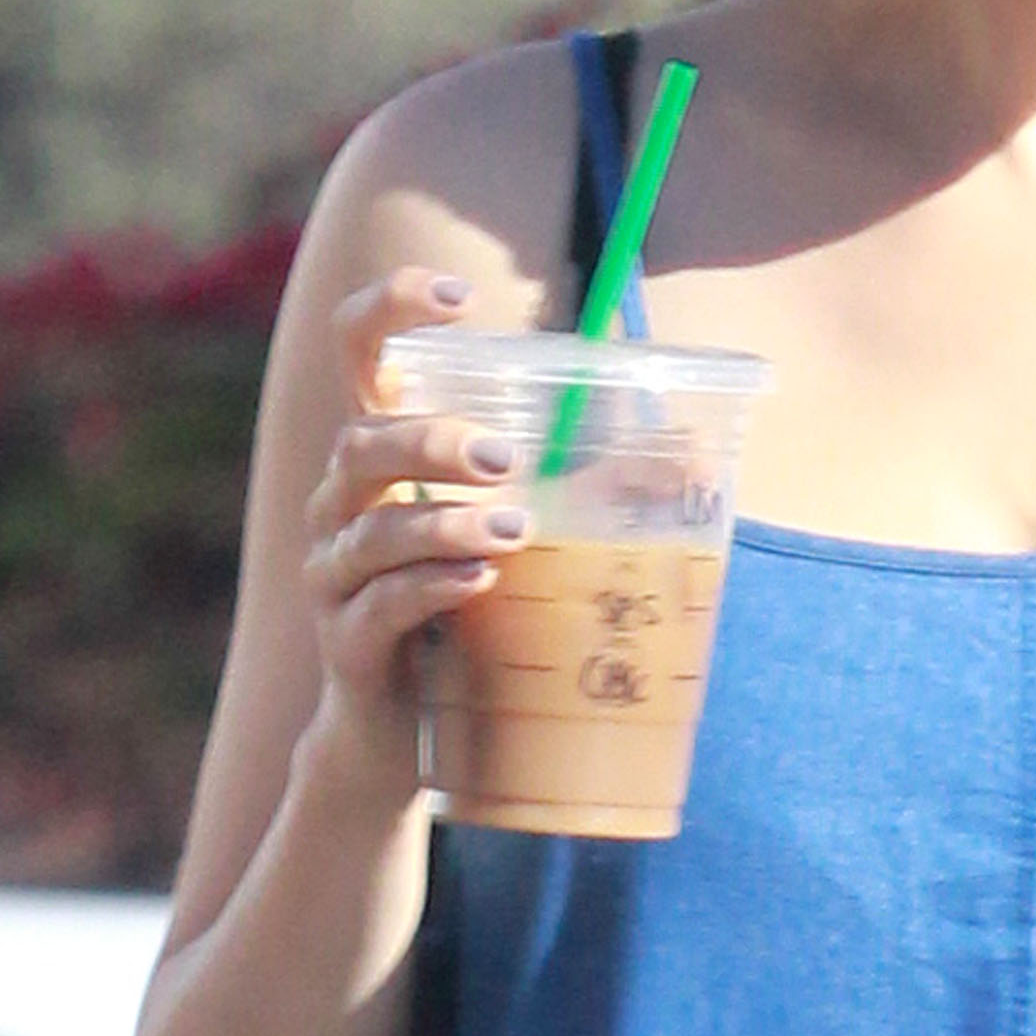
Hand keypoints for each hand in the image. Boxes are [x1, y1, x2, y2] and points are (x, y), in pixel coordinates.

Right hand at [299, 269, 527, 793]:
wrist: (404, 736)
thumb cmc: (470, 613)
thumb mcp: (517, 538)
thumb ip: (579, 488)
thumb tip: (699, 457)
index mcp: (383, 457)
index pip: (358, 353)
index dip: (390, 308)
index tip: (458, 299)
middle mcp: (343, 504)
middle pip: (362, 442)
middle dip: (432, 441)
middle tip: (507, 458)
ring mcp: (335, 575)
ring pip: (372, 528)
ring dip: (445, 521)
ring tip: (515, 529)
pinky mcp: (347, 644)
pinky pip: (379, 606)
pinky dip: (432, 589)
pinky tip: (481, 584)